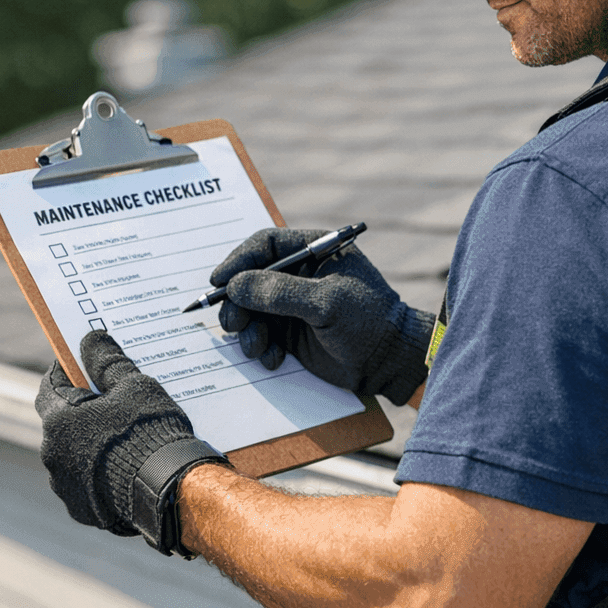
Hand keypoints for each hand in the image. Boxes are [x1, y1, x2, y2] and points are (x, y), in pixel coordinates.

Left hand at [36, 331, 227, 554]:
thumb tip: (91, 338)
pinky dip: (99, 471)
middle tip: (110, 399)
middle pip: (61, 422)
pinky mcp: (82, 509)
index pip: (50, 386)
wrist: (170, 489)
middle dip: (81, 409)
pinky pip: (85, 482)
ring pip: (72, 454)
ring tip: (122, 436)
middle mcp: (52, 455)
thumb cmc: (150, 430)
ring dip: (88, 442)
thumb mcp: (134, 386)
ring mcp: (65, 486)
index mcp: (59, 421)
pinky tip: (124, 464)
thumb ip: (107, 361)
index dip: (66, 372)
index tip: (81, 363)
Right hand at [211, 228, 433, 405]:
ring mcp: (292, 305)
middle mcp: (298, 274)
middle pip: (249, 279)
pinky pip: (260, 335)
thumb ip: (281, 292)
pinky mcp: (290, 333)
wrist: (388, 362)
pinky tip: (275, 359)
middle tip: (233, 323)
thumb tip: (235, 286)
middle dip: (237, 302)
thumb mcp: (326, 302)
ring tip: (258, 347)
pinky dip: (260, 349)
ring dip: (246, 330)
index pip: (264, 244)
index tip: (219, 282)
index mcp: (313, 251)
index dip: (238, 261)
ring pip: (250, 310)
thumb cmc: (367, 321)